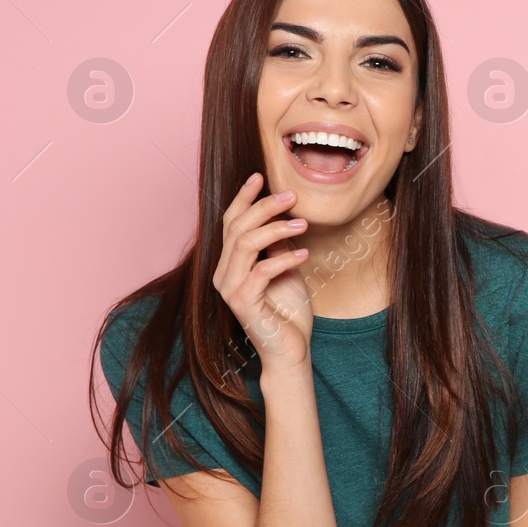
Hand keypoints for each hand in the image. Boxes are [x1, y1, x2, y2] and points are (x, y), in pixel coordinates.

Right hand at [213, 172, 314, 372]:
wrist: (290, 350)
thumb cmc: (289, 311)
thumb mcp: (285, 269)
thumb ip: (276, 245)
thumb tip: (282, 216)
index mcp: (230, 263)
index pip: (230, 222)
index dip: (243, 197)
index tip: (259, 176)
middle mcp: (223, 273)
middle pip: (237, 227)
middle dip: (264, 206)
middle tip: (292, 195)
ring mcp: (230, 289)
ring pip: (245, 244)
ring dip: (276, 229)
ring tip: (303, 224)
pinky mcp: (242, 303)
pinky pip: (261, 271)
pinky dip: (284, 259)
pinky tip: (304, 255)